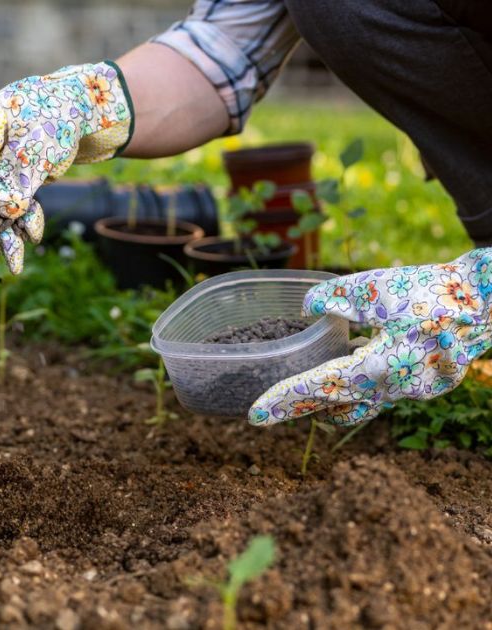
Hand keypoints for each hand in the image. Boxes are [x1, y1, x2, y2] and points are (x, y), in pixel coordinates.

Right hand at [0, 62, 132, 273]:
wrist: (82, 107)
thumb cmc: (59, 114)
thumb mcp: (42, 143)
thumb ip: (20, 175)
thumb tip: (7, 208)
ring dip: (3, 236)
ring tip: (15, 266)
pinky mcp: (0, 179)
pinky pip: (5, 207)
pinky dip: (19, 222)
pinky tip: (33, 234)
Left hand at [249, 248, 491, 426]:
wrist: (489, 298)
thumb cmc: (434, 290)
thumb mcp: (375, 285)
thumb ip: (334, 297)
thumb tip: (305, 308)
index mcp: (382, 366)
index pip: (322, 388)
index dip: (286, 400)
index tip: (255, 415)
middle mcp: (398, 387)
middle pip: (338, 407)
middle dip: (302, 410)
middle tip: (268, 414)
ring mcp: (415, 389)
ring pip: (363, 404)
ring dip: (333, 400)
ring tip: (304, 394)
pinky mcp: (426, 382)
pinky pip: (383, 390)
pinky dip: (360, 382)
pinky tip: (350, 361)